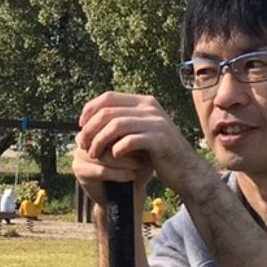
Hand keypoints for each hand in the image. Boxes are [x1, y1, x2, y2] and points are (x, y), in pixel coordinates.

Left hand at [74, 92, 212, 202]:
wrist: (185, 170)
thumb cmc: (157, 154)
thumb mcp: (139, 132)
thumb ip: (122, 122)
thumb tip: (88, 120)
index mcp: (144, 102)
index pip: (108, 97)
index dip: (90, 110)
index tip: (81, 126)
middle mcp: (150, 108)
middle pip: (108, 111)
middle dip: (91, 129)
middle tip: (84, 145)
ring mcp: (157, 122)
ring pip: (116, 125)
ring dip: (100, 141)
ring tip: (94, 154)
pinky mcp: (160, 140)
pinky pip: (130, 141)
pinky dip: (117, 150)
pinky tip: (114, 158)